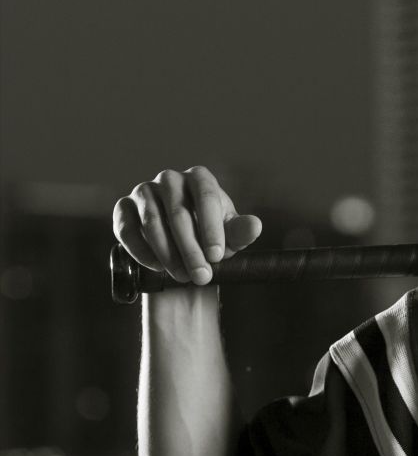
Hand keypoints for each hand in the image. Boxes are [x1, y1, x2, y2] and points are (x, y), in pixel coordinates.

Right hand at [113, 167, 261, 285]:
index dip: (212, 229)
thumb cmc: (211, 236)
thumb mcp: (229, 236)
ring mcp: (143, 190)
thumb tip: (255, 226)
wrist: (182, 244)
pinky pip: (127, 228)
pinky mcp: (123, 207)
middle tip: (202, 276)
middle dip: (191, 249)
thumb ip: (241, 231)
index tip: (217, 256)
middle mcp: (170, 178)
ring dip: (168, 254)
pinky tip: (157, 268)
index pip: (206, 198)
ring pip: (153, 222)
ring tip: (183, 277)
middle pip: (179, 213)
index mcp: (199, 178)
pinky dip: (141, 250)